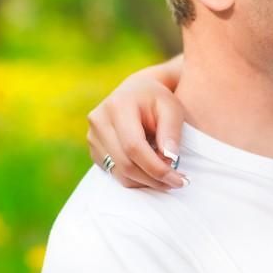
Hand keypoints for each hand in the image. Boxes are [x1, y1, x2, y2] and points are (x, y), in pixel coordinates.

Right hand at [86, 60, 186, 190]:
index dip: (156, 168)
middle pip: (125, 164)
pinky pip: (114, 172)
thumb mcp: (172, 108)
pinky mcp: (93, 148)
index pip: (134, 147)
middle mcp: (99, 120)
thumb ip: (171, 131)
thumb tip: (170, 159)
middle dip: (153, 179)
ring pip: (119, 173)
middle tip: (176, 182)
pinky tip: (150, 168)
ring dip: (145, 181)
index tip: (179, 180)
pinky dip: (135, 177)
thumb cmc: (158, 99)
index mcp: (118, 106)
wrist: (137, 90)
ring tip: (166, 175)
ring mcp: (92, 135)